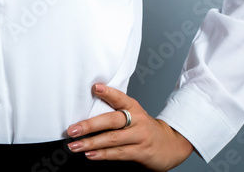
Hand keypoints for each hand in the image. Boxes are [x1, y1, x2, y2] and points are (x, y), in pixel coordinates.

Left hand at [65, 83, 193, 170]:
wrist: (171, 145)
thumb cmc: (145, 129)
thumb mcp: (135, 115)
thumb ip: (116, 113)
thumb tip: (87, 115)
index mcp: (134, 107)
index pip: (120, 97)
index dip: (108, 92)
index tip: (94, 88)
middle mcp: (138, 120)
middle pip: (112, 120)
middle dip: (90, 125)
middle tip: (72, 130)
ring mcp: (140, 136)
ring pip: (113, 138)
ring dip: (91, 143)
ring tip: (75, 146)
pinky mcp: (141, 152)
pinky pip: (119, 153)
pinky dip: (103, 154)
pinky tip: (90, 155)